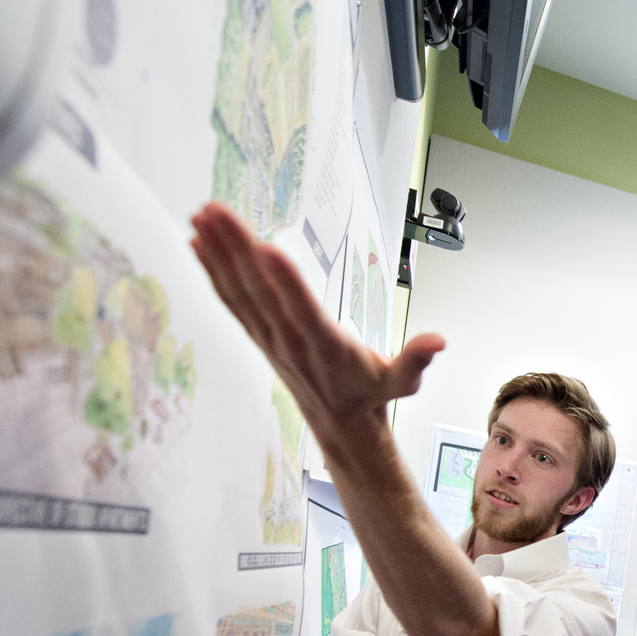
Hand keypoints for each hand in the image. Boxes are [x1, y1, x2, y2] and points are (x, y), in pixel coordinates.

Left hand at [188, 203, 445, 439]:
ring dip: (219, 252)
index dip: (286, 282)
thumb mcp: (402, 382)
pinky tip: (198, 243)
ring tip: (202, 215)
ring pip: (240, 290)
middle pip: (261, 291)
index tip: (268, 249)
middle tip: (218, 212)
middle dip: (238, 250)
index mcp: (326, 346)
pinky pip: (231, 300)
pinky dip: (212, 271)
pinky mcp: (258, 333)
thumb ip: (417, 360)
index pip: (304, 311)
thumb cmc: (369, 392)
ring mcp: (269, 336)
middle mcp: (290, 339)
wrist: (340, 423)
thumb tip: (438, 342)